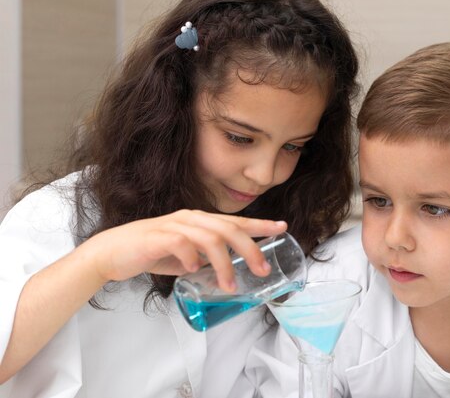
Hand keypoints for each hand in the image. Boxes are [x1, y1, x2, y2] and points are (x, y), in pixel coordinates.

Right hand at [78, 209, 287, 291]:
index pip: (235, 221)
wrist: (111, 252)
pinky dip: (191, 257)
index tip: (282, 228)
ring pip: (210, 238)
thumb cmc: (150, 252)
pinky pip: (181, 243)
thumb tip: (224, 270)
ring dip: (224, 263)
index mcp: (199, 222)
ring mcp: (174, 226)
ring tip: (231, 285)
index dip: (260, 224)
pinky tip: (193, 270)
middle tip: (262, 270)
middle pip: (228, 229)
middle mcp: (190, 219)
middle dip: (250, 249)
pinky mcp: (157, 237)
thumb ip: (204, 258)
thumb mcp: (185, 255)